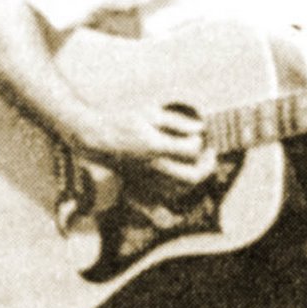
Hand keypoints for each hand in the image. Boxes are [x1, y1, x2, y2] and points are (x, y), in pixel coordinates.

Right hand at [74, 101, 216, 185]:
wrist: (96, 137)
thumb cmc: (122, 121)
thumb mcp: (149, 112)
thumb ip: (177, 121)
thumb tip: (200, 128)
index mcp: (156, 147)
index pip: (191, 149)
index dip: (200, 141)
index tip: (198, 133)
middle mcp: (155, 166)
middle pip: (192, 177)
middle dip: (207, 166)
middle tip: (210, 153)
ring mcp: (149, 178)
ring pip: (182, 189)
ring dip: (195, 177)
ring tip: (199, 163)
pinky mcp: (143, 183)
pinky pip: (168, 195)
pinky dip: (180, 188)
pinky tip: (182, 174)